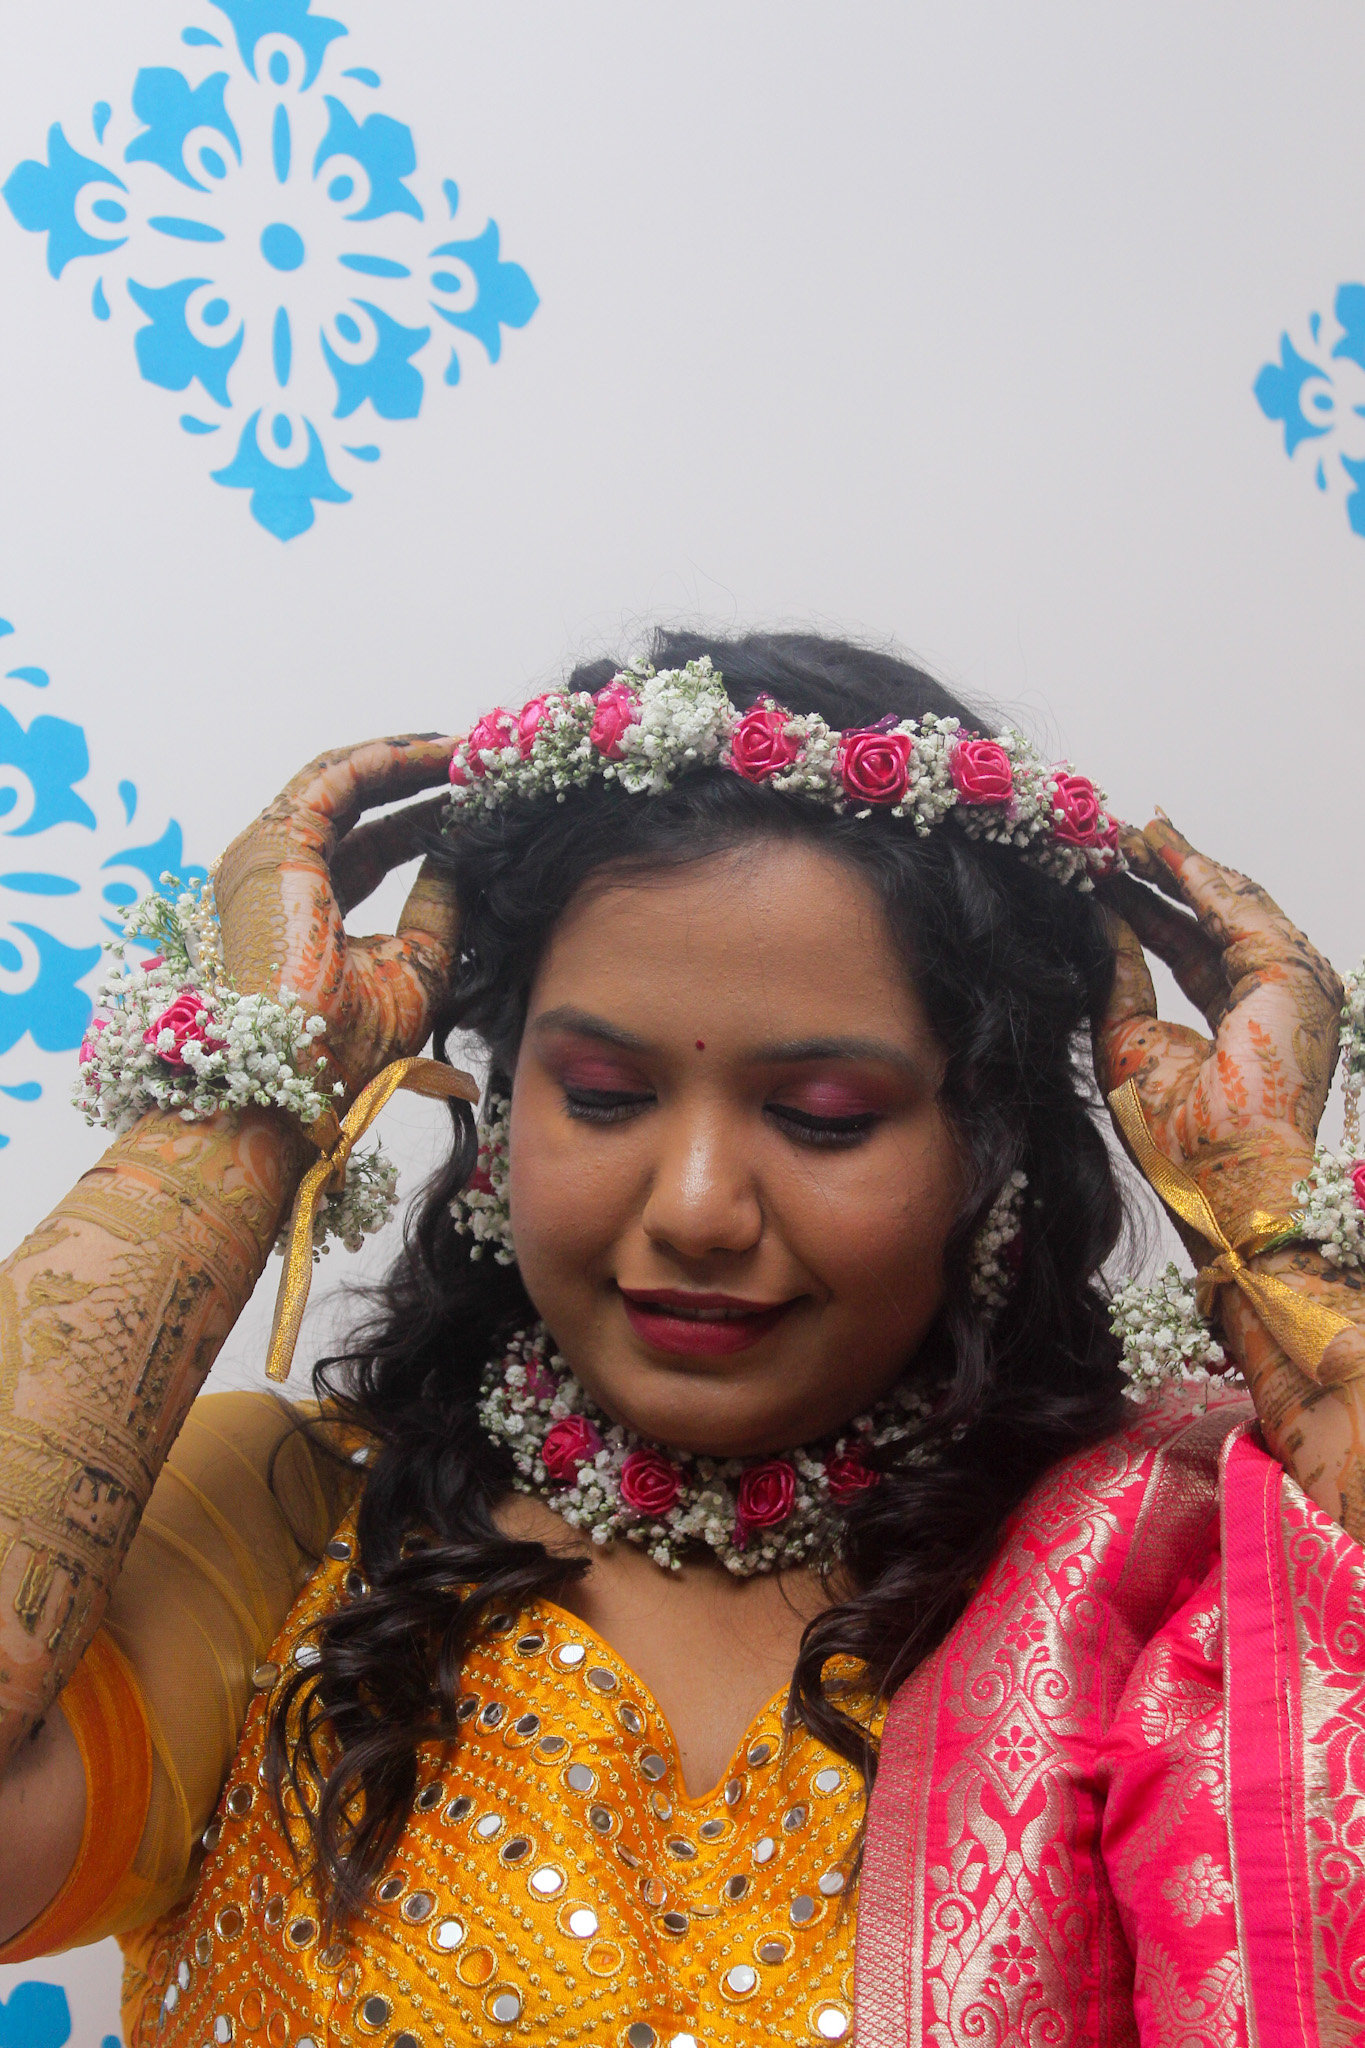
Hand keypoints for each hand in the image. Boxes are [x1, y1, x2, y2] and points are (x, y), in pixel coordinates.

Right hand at [214, 737, 459, 1105]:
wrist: (299, 1081)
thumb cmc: (347, 1048)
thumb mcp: (417, 968)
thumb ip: (440, 907)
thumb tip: (466, 854)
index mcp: (304, 912)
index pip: (368, 849)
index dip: (422, 822)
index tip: (478, 806)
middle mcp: (279, 877)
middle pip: (356, 807)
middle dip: (418, 781)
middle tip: (480, 763)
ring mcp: (269, 857)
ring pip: (346, 782)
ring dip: (410, 762)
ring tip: (471, 750)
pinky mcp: (276, 843)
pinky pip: (339, 779)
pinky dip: (392, 761)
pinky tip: (442, 753)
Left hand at [1095, 816, 1344, 1231]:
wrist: (1217, 1176)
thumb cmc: (1175, 1134)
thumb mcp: (1126, 1040)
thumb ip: (1119, 975)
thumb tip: (1099, 917)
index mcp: (1236, 1021)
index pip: (1188, 948)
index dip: (1147, 909)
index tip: (1105, 876)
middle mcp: (1267, 995)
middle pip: (1210, 916)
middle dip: (1160, 875)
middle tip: (1113, 839)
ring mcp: (1288, 981)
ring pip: (1227, 901)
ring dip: (1176, 862)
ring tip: (1126, 832)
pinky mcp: (1291, 971)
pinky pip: (1234, 906)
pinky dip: (1194, 872)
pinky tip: (1156, 846)